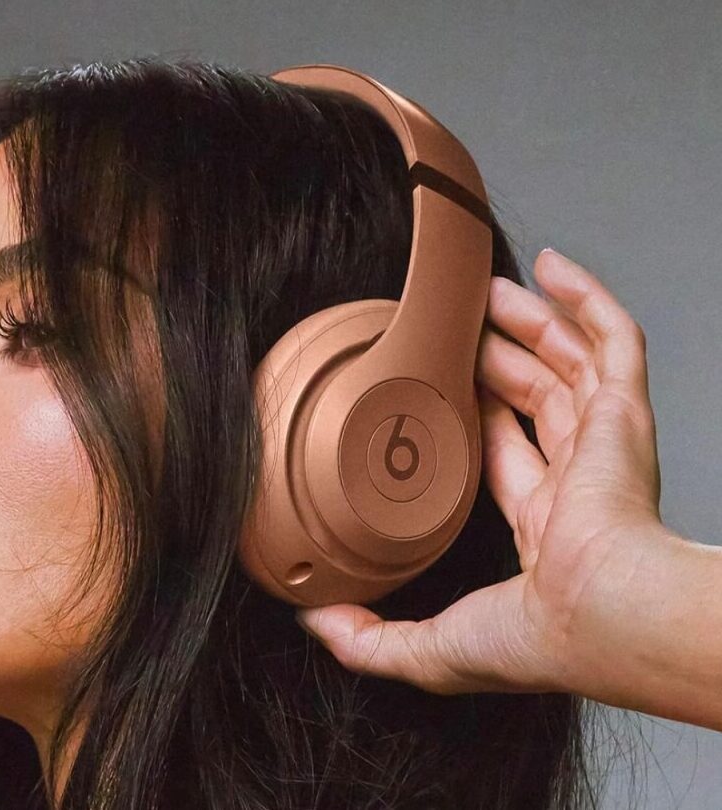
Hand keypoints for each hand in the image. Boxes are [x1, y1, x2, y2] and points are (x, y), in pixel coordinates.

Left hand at [295, 247, 667, 695]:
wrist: (606, 618)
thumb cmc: (540, 641)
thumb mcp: (429, 649)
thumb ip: (368, 641)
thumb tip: (314, 620)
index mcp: (545, 528)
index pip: (506, 456)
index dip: (473, 421)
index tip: (437, 393)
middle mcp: (579, 482)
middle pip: (536, 399)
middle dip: (498, 360)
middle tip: (459, 329)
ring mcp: (605, 443)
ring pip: (568, 363)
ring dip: (529, 323)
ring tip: (488, 293)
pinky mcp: (625, 414)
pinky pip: (615, 341)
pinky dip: (588, 300)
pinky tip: (555, 269)